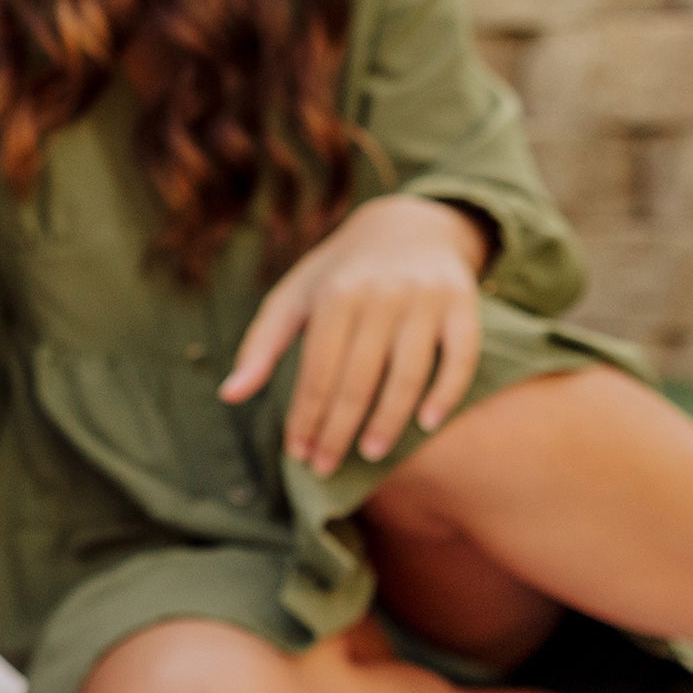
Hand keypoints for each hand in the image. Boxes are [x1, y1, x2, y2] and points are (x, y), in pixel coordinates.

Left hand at [219, 195, 490, 477]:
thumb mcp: (294, 296)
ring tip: (370, 454)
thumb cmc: (340, 274)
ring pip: (409, 373)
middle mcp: (381, 294)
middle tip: (325, 467)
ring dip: (388, 420)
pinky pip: (461, 356)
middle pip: (359, 379)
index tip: (298, 455)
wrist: (408, 225)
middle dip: (338, 430)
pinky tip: (427, 425)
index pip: (317, 372)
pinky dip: (447, 393)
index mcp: (335, 295)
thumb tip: (229, 396)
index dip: (306, 418)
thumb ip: (261, 346)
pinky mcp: (462, 303)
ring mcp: (426, 299)